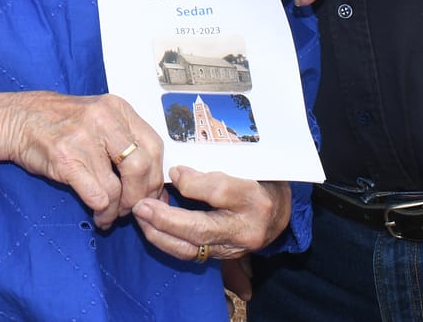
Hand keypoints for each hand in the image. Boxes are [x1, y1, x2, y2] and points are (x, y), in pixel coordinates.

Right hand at [0, 93, 163, 229]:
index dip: (157, 177)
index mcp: (117, 108)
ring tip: (111, 214)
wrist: (16, 120)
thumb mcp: (97, 118)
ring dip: (118, 210)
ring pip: (119, 188)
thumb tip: (152, 179)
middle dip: (142, 196)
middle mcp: (104, 119)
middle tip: (133, 209)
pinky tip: (98, 214)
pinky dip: (102, 212)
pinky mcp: (66, 159)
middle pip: (142, 167)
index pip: (155, 146)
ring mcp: (84, 138)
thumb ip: (124, 140)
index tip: (152, 194)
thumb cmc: (57, 122)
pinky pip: (98, 196)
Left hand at [132, 168, 289, 263]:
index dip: (190, 183)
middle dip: (165, 220)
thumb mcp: (244, 164)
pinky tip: (153, 228)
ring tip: (142, 217)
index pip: (219, 192)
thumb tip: (176, 174)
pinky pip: (192, 255)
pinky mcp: (224, 258)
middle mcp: (246, 228)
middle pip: (200, 229)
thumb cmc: (259, 179)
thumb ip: (212, 169)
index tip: (172, 170)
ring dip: (161, 235)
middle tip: (141, 206)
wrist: (281, 212)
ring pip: (192, 250)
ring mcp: (235, 248)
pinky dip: (169, 243)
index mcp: (254, 197)